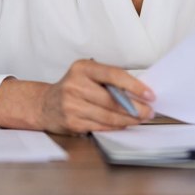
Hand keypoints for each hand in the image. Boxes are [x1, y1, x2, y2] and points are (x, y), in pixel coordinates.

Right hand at [38, 59, 154, 134]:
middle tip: (149, 111)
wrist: (45, 104)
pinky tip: (124, 124)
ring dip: (128, 119)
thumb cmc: (72, 87)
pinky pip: (101, 126)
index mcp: (83, 68)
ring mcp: (72, 105)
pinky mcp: (72, 122)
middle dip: (136, 108)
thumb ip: (108, 79)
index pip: (113, 75)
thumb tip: (138, 91)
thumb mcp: (86, 74)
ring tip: (140, 118)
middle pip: (113, 100)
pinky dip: (115, 126)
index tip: (149, 94)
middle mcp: (75, 85)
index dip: (134, 86)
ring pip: (108, 116)